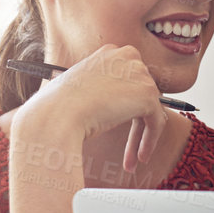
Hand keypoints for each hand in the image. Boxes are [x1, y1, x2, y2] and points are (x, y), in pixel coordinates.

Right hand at [17, 45, 166, 174]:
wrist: (57, 115)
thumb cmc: (57, 106)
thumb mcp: (78, 87)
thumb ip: (100, 88)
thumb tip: (114, 102)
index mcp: (109, 52)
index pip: (128, 80)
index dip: (124, 106)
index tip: (116, 124)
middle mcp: (127, 57)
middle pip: (140, 95)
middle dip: (134, 124)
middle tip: (129, 151)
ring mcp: (139, 74)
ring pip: (149, 111)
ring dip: (140, 137)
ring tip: (133, 160)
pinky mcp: (148, 95)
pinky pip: (157, 122)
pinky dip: (150, 141)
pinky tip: (140, 158)